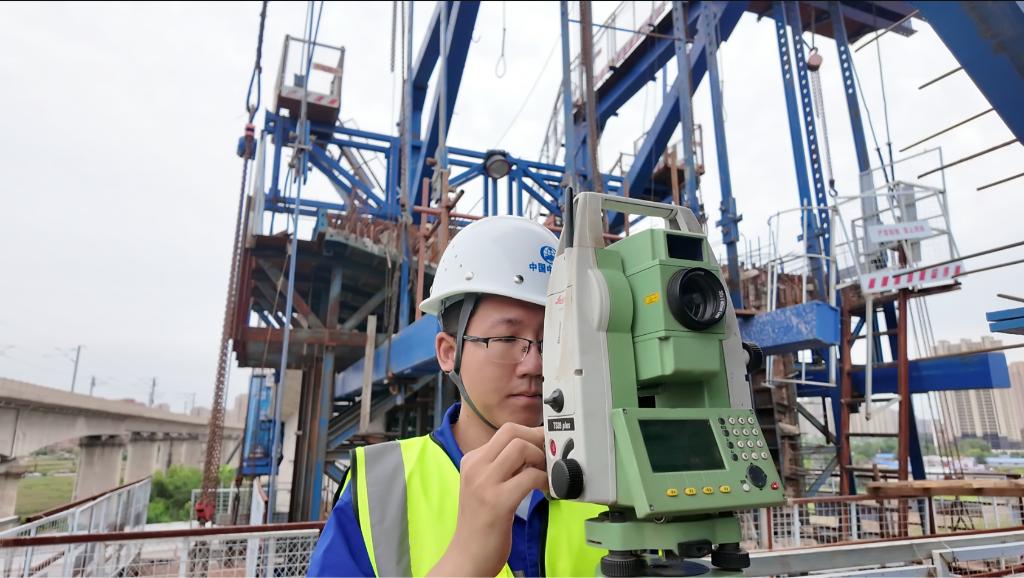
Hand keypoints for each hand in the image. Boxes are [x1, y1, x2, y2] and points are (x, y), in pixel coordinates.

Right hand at [428, 423, 548, 576]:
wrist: (467, 556)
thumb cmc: (481, 523)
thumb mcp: (484, 485)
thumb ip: (502, 467)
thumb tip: (533, 451)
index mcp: (472, 460)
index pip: (506, 431)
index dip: (530, 434)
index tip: (542, 446)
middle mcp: (475, 467)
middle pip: (512, 432)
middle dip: (537, 440)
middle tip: (547, 457)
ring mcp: (485, 483)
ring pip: (521, 448)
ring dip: (541, 459)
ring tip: (544, 475)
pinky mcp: (498, 502)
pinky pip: (530, 477)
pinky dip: (545, 481)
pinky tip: (546, 491)